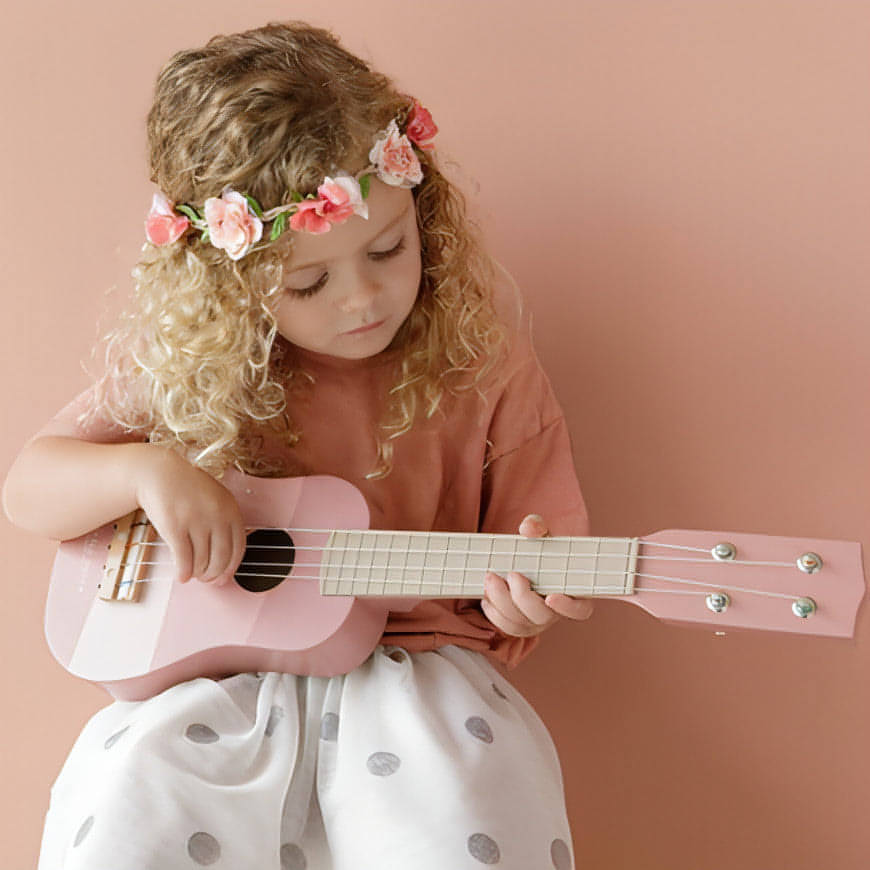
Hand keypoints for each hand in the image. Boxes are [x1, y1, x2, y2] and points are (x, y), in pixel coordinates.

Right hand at [134, 447, 245, 584]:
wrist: (159, 473)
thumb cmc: (188, 489)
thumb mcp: (216, 499)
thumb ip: (224, 523)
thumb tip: (225, 560)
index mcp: (231, 509)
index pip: (239, 548)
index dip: (231, 567)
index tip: (224, 577)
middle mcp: (216, 515)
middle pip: (221, 558)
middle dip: (214, 574)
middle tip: (207, 580)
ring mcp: (196, 521)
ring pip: (202, 561)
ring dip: (198, 574)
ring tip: (193, 574)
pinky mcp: (175, 526)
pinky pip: (183, 559)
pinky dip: (183, 572)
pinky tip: (181, 576)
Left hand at [480, 513, 593, 636]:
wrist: (524, 559)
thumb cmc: (540, 547)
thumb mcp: (542, 533)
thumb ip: (538, 527)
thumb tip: (529, 527)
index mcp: (573, 592)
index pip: (581, 610)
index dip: (568, 607)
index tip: (551, 597)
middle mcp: (556, 612)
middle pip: (543, 617)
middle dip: (522, 597)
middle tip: (511, 574)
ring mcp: (536, 621)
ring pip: (521, 625)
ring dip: (502, 602)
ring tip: (490, 577)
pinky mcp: (518, 624)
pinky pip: (505, 626)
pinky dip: (493, 611)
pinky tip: (487, 593)